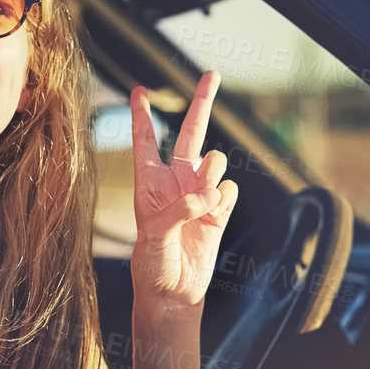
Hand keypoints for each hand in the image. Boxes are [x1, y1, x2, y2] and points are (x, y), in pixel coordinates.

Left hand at [128, 71, 239, 309]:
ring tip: (204, 202)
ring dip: (213, 174)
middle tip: (212, 73)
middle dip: (202, 102)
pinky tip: (214, 216)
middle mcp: (175, 183)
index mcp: (149, 184)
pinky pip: (230, 190)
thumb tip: (207, 195)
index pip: (146, 141)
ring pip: (215, 163)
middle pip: (191, 133)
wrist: (175, 295)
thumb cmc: (152, 268)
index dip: (142, 115)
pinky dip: (224, 200)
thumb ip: (178, 211)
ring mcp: (199, 194)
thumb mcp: (154, 238)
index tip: (139, 90)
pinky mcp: (219, 211)